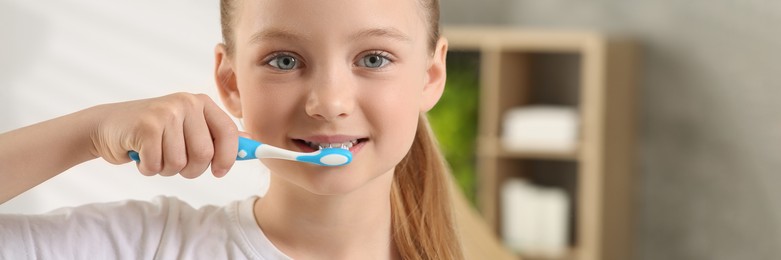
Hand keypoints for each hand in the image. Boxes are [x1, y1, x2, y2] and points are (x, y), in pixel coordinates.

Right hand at [89, 93, 239, 177]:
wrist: (107, 126)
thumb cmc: (153, 132)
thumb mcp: (188, 128)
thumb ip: (217, 135)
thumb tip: (250, 144)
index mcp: (202, 103)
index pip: (229, 134)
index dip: (228, 158)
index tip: (220, 172)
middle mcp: (186, 104)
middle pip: (204, 155)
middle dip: (190, 169)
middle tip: (175, 162)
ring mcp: (166, 113)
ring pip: (180, 163)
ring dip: (166, 169)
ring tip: (155, 153)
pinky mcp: (145, 127)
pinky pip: (157, 166)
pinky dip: (148, 168)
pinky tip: (140, 154)